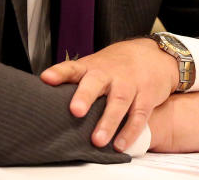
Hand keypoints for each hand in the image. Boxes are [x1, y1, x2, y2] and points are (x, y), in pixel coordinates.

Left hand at [40, 37, 177, 150]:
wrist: (153, 54)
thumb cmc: (116, 66)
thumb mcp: (95, 66)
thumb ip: (74, 82)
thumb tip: (45, 103)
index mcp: (92, 67)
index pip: (73, 68)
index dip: (60, 73)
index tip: (47, 78)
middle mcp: (110, 74)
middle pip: (97, 82)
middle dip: (86, 96)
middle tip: (76, 111)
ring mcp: (129, 84)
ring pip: (119, 101)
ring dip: (108, 121)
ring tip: (97, 140)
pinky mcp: (146, 95)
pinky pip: (139, 114)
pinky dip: (130, 131)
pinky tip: (120, 144)